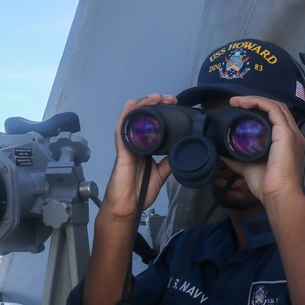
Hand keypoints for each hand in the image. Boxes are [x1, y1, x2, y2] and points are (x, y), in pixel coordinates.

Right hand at [101, 93, 175, 221]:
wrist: (128, 207)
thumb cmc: (140, 193)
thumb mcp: (160, 175)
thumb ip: (169, 162)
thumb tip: (182, 151)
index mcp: (145, 148)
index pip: (153, 124)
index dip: (162, 112)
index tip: (175, 105)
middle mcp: (136, 143)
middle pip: (143, 117)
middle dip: (156, 104)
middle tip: (169, 98)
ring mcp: (127, 146)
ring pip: (133, 119)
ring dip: (144, 105)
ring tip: (155, 97)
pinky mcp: (122, 151)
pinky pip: (122, 130)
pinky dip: (125, 116)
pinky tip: (131, 105)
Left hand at [220, 95, 304, 205]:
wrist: (279, 196)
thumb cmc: (268, 186)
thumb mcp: (249, 168)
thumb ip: (238, 159)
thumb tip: (224, 154)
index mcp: (287, 142)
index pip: (276, 117)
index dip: (259, 109)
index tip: (240, 109)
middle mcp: (293, 135)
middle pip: (277, 108)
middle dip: (256, 101)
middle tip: (236, 102)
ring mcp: (292, 134)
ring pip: (275, 106)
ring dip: (255, 100)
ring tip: (238, 101)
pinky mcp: (286, 134)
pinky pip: (273, 110)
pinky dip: (259, 103)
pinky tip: (245, 103)